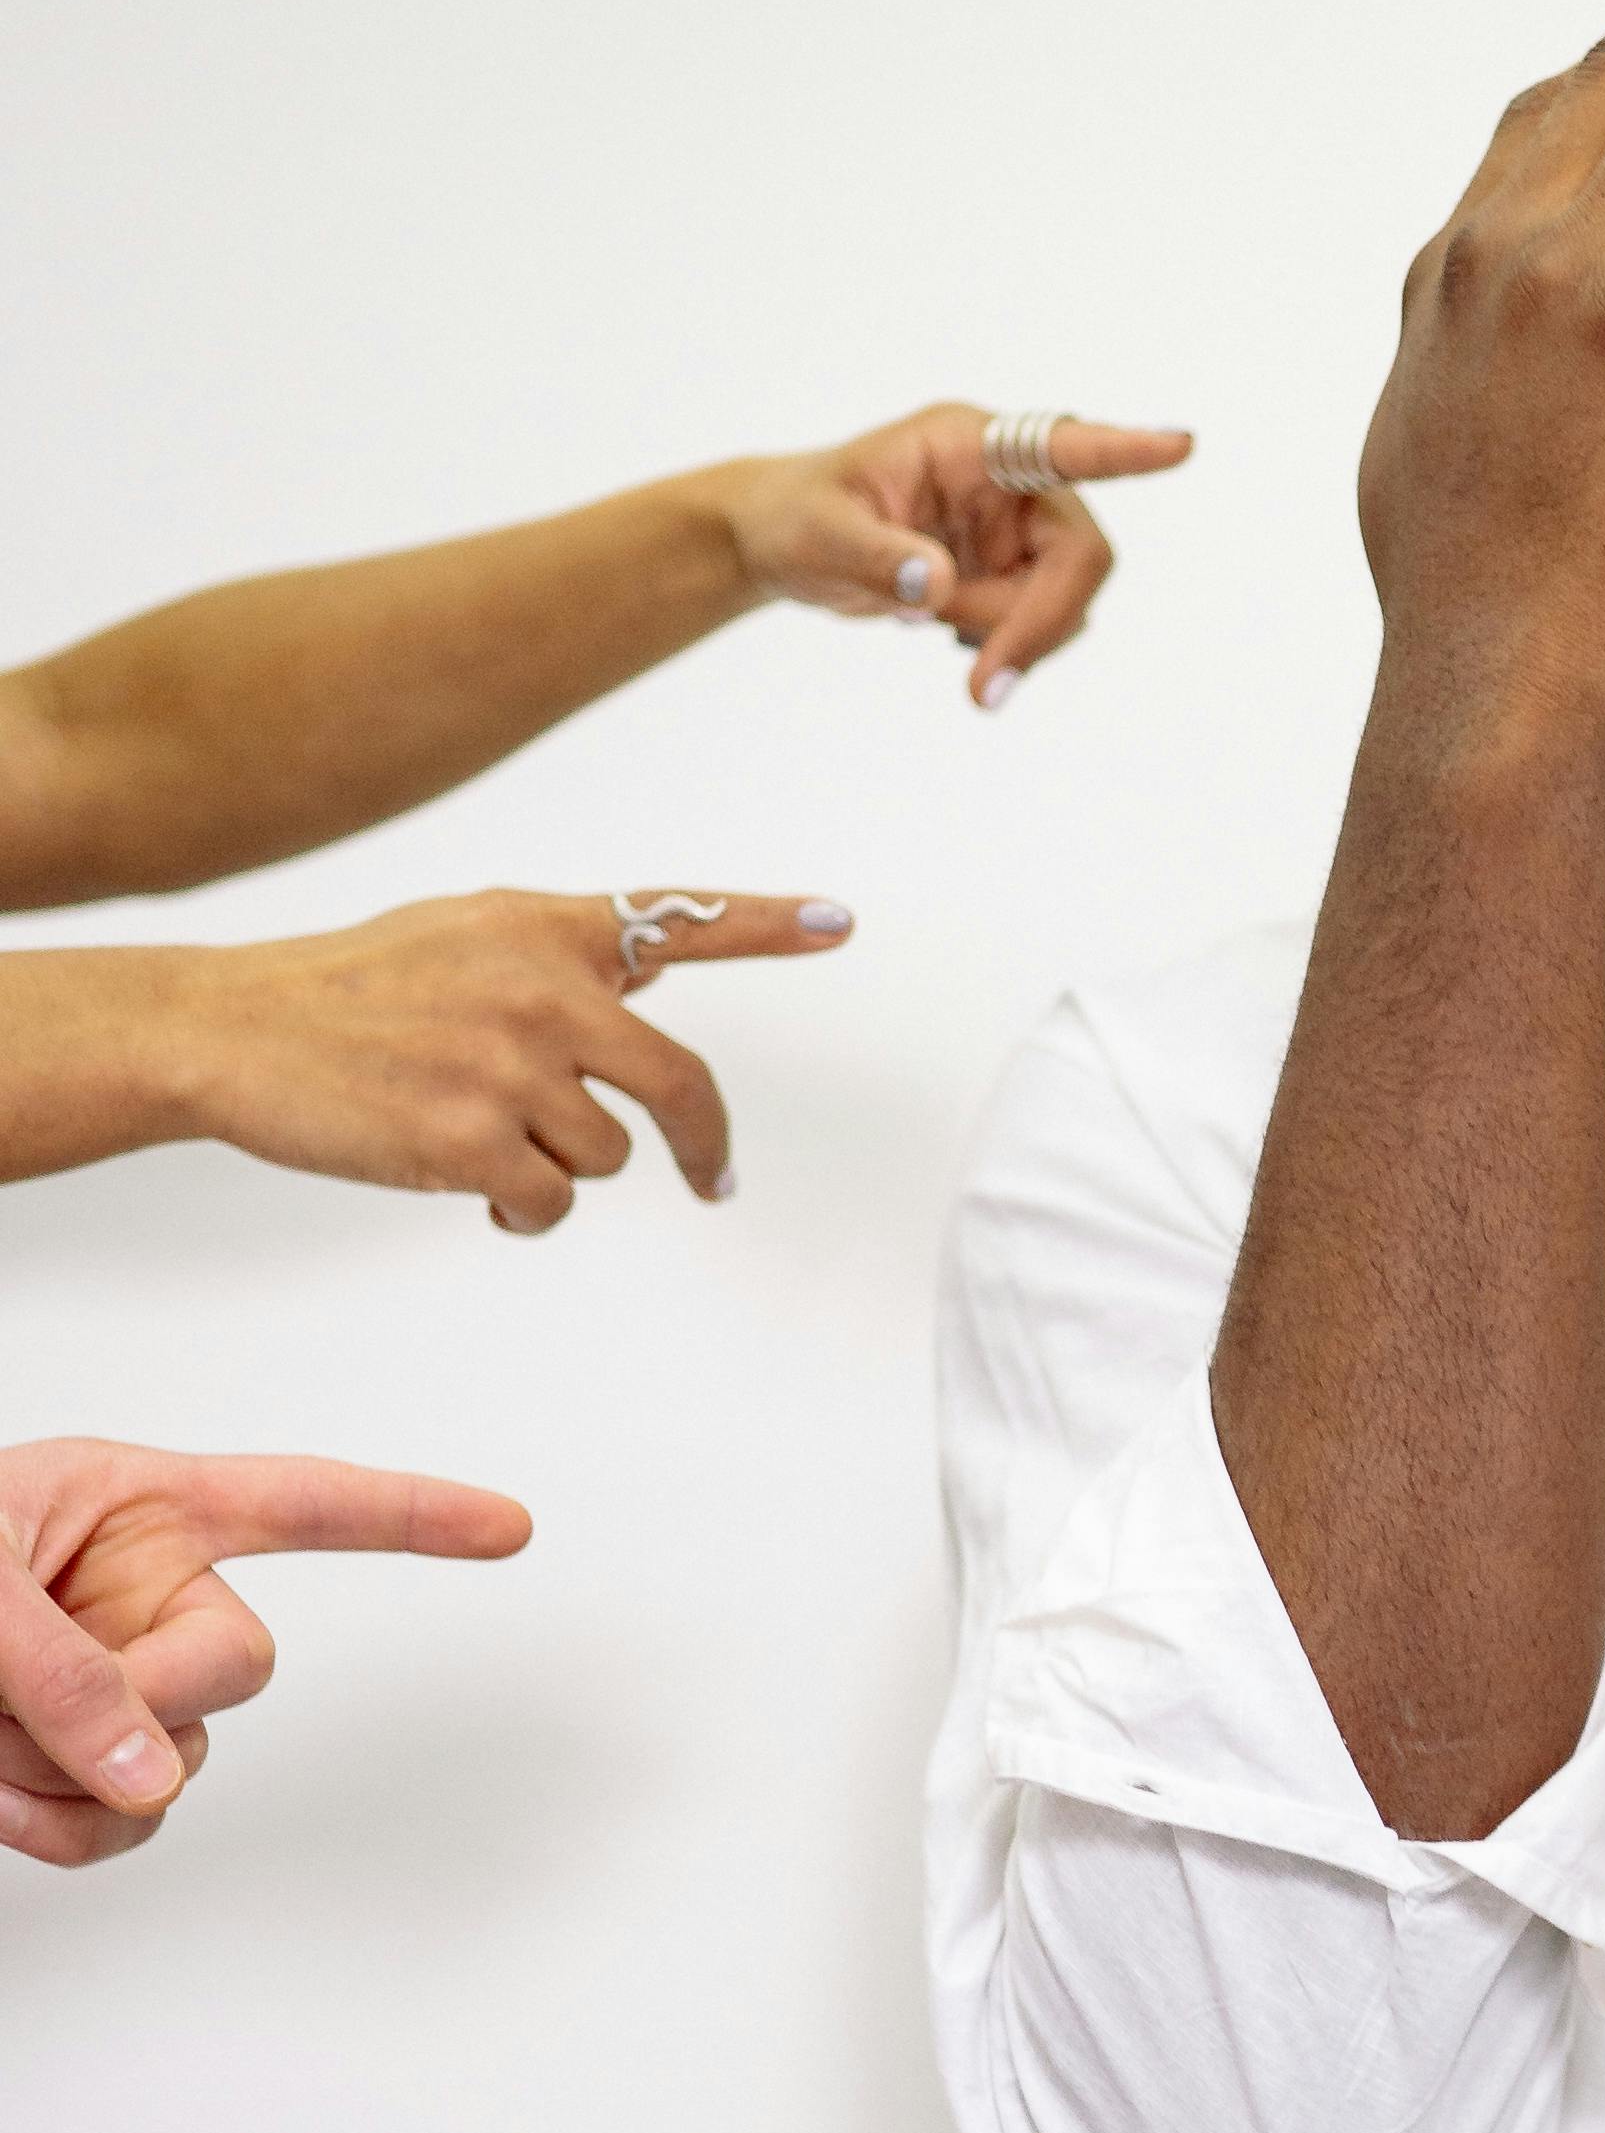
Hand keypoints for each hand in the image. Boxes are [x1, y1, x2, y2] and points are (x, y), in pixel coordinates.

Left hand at [0, 1436, 528, 1866]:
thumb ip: (57, 1666)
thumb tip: (146, 1774)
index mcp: (137, 1502)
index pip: (308, 1502)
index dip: (414, 1517)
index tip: (509, 1528)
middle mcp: (142, 1592)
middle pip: (234, 1670)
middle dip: (141, 1702)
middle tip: (34, 1705)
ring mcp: (113, 1683)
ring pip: (174, 1768)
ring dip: (67, 1775)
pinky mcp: (71, 1764)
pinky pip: (121, 1823)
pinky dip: (56, 1826)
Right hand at [155, 884, 854, 1229]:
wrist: (233, 1029)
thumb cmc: (349, 990)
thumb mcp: (463, 936)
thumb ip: (556, 959)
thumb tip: (643, 981)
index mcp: (545, 927)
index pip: (680, 920)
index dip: (769, 925)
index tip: (842, 921)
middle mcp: (545, 989)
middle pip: (681, 1087)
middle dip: (704, 1146)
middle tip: (713, 1181)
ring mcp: (513, 1067)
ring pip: (607, 1156)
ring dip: (560, 1168)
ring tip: (482, 1140)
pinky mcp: (474, 1142)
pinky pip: (551, 1204)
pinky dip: (522, 1212)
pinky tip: (468, 1185)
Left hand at [719, 408, 1196, 718]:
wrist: (784, 544)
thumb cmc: (798, 516)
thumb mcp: (822, 533)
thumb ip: (878, 558)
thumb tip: (936, 589)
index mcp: (967, 444)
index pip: (1059, 446)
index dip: (1124, 450)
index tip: (1180, 446)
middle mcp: (1007, 479)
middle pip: (1077, 555)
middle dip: (1038, 622)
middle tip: (984, 689)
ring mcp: (1016, 527)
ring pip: (1063, 598)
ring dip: (1012, 637)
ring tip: (929, 628)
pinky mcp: (1013, 569)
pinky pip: (1041, 622)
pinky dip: (1005, 647)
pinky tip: (948, 633)